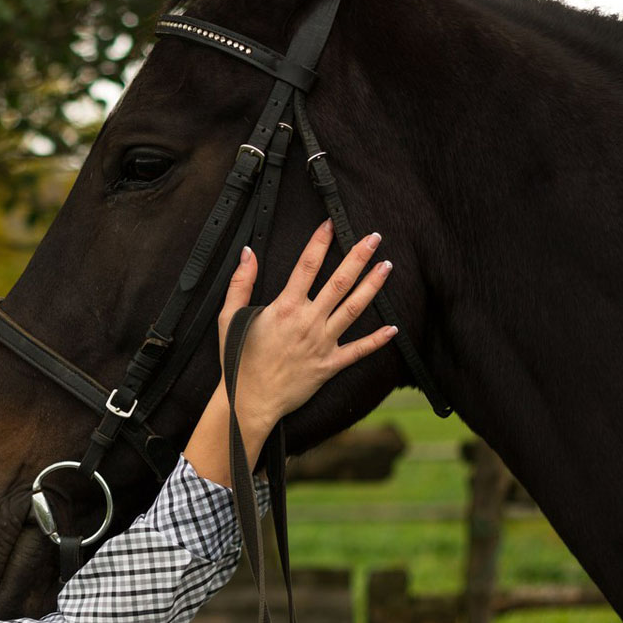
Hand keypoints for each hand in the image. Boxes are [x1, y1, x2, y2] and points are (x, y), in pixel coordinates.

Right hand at [217, 219, 397, 423]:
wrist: (250, 399)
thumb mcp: (229, 317)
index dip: (320, 242)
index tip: (331, 224)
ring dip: (373, 286)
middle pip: (339, 282)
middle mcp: (308, 321)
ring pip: (354, 309)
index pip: (306, 266)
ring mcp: (322, 343)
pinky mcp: (330, 365)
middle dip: (359, 256)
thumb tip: (248, 253)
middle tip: (374, 238)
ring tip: (387, 266)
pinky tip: (393, 328)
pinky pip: (358, 350)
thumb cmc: (238, 358)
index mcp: (285, 308)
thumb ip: (240, 283)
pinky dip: (377, 340)